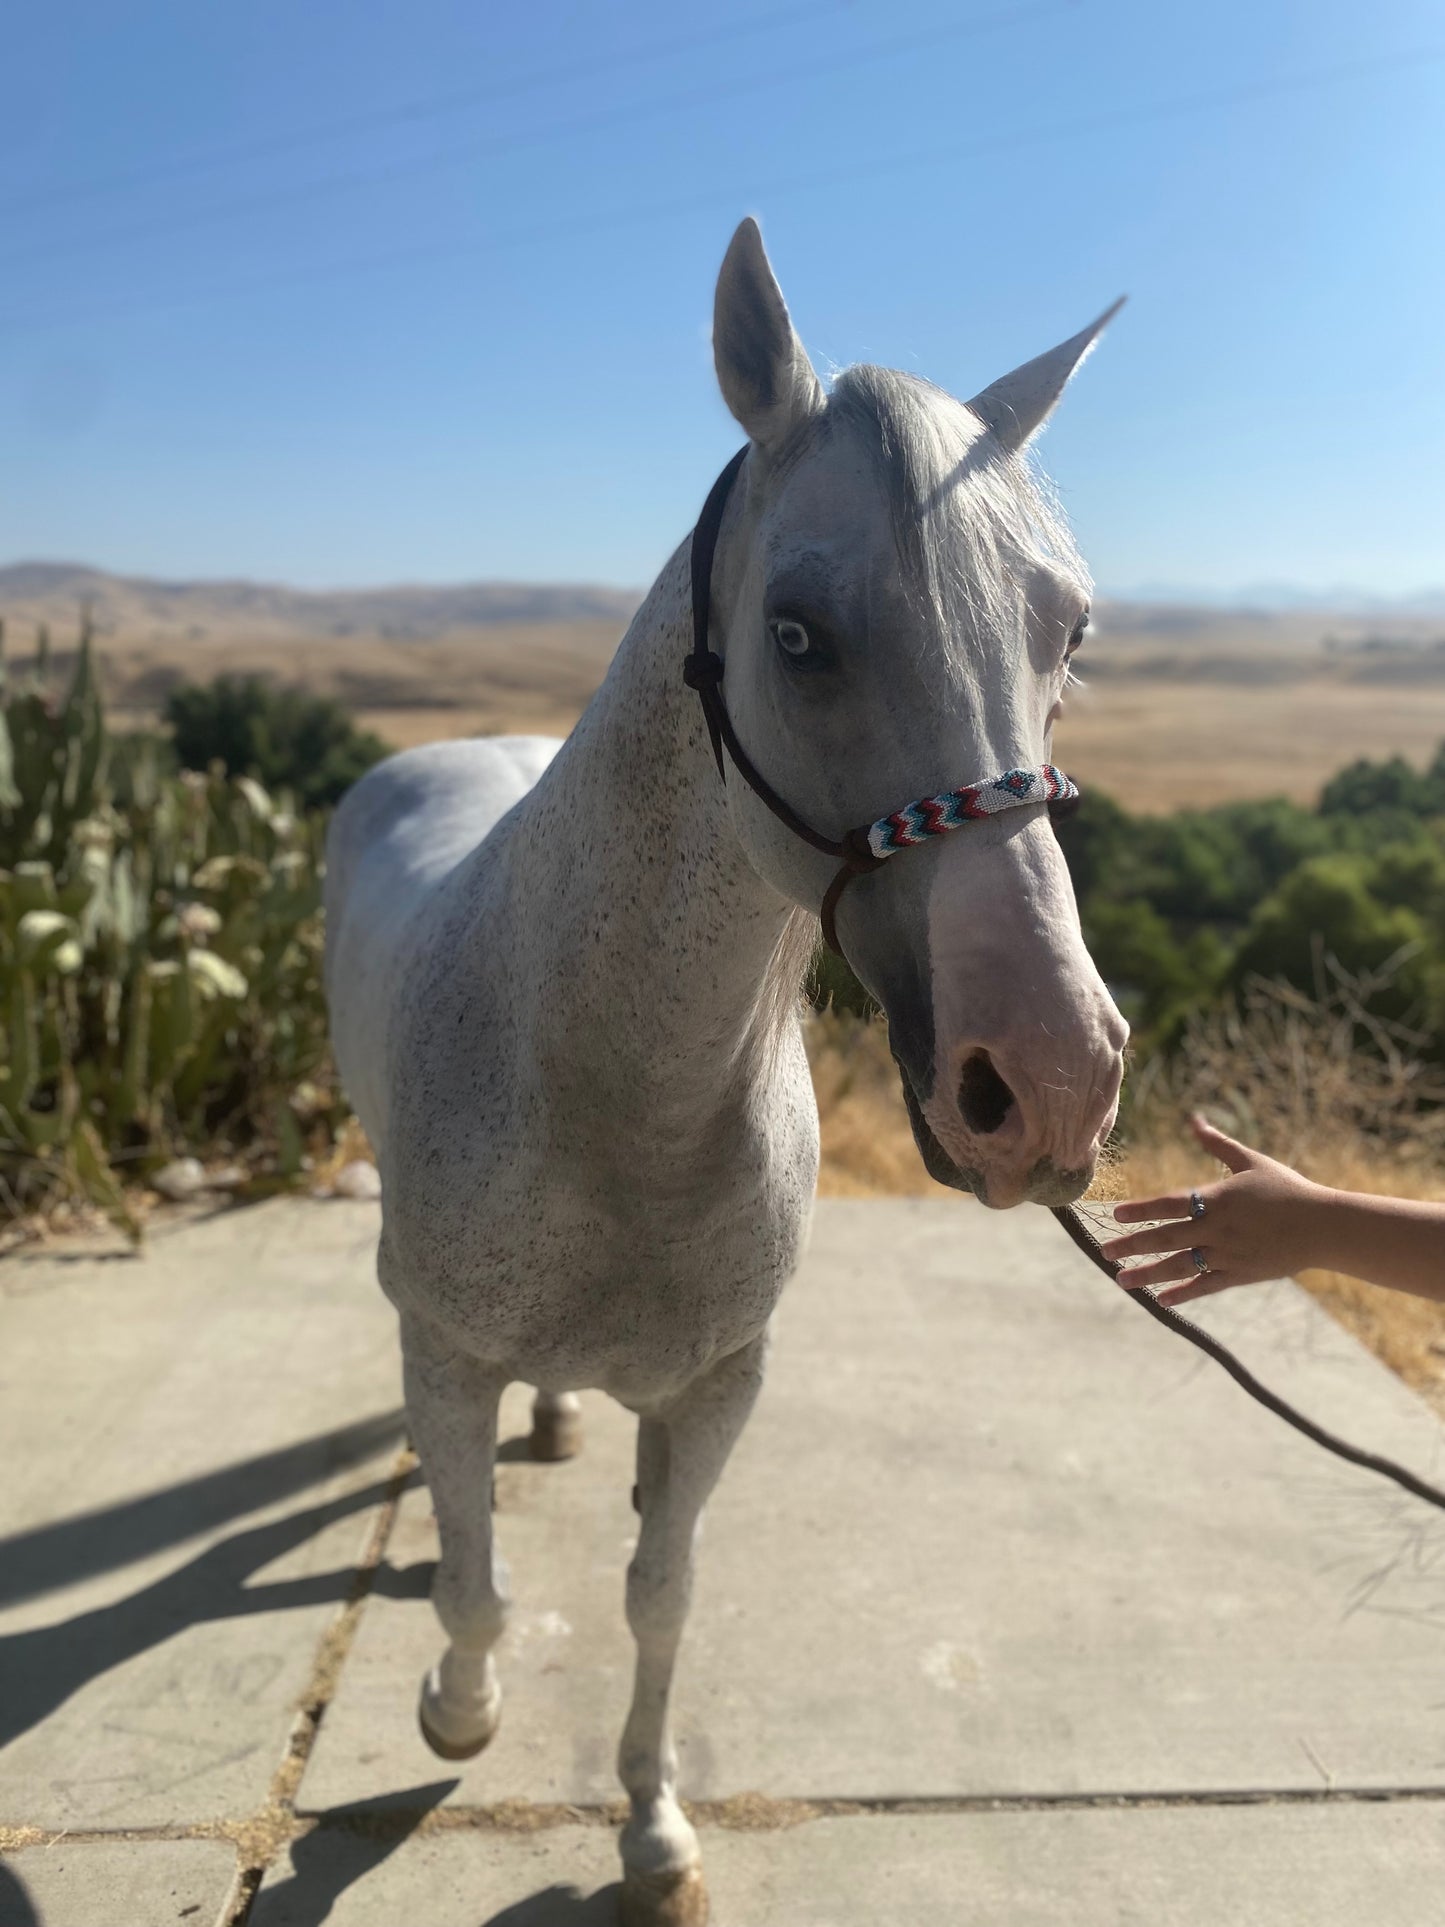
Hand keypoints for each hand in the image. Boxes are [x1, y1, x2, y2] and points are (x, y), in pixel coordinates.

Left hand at [1101, 1115, 1329, 1305]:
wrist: (1323, 1226)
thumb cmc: (1286, 1189)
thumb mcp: (1251, 1161)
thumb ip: (1217, 1144)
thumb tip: (1193, 1118)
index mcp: (1217, 1199)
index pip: (1170, 1204)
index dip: (1141, 1210)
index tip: (1115, 1215)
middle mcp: (1218, 1228)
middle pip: (1166, 1238)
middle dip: (1133, 1245)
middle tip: (1104, 1251)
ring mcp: (1228, 1254)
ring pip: (1181, 1266)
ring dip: (1148, 1274)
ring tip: (1121, 1280)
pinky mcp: (1240, 1274)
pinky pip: (1206, 1286)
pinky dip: (1183, 1293)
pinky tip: (1160, 1300)